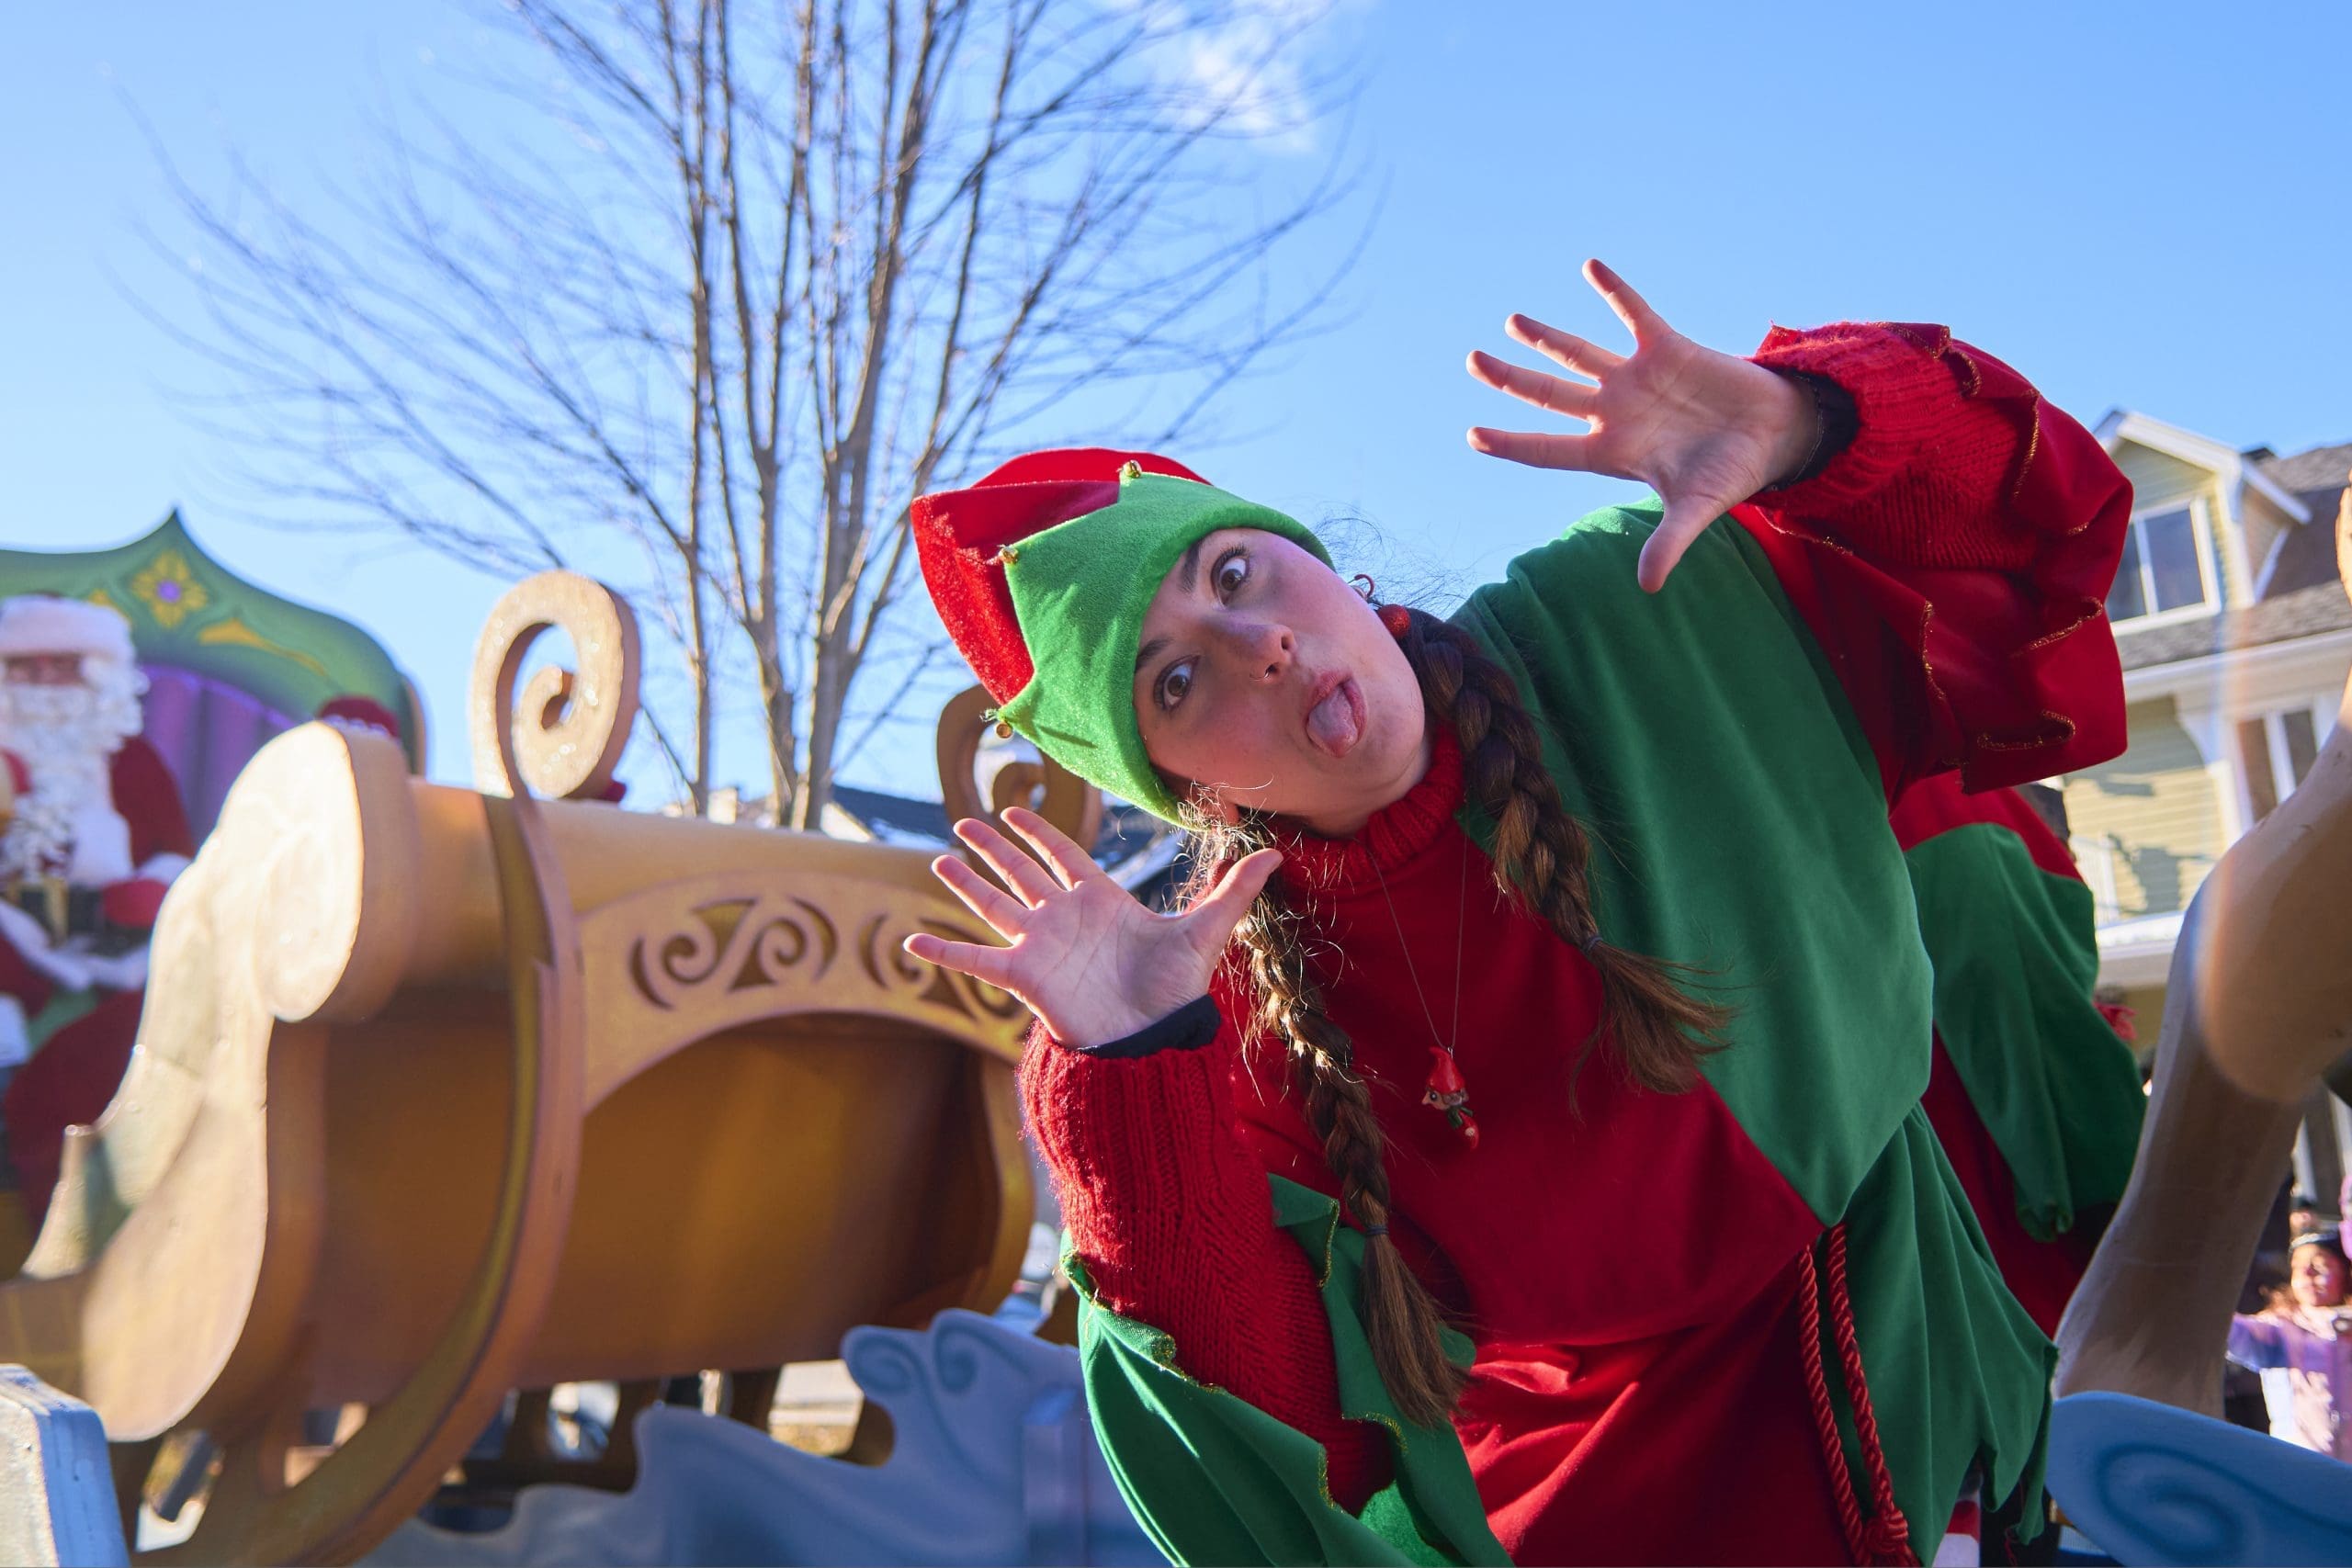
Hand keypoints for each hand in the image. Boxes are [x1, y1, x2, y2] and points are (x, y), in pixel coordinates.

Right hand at [902, 806, 1280, 1048]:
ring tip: (938, 859)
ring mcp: (1040, 945)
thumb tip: (1279, 852)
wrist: (1151, 1039)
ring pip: (994, 903)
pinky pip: (977, 957)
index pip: (1063, 855)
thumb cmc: (1176, 990)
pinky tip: (911, 941)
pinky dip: (945, 949)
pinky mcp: (1024, 975)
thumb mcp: (1207, 931)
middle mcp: (1064, 918)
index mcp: (1100, 901)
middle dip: (993, 848)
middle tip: (965, 821)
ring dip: (966, 882)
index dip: (1039, 832)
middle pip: (1020, 873)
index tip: (1015, 810)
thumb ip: (1235, 890)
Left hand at [1465, 259, 1820, 591]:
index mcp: (1612, 451)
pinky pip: (1635, 313)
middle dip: (1511, 379)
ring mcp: (1637, 378)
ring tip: (1511, 321)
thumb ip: (1669, 542)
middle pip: (1549, 394)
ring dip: (1545, 337)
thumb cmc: (1731, 473)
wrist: (1774, 434)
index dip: (1512, 444)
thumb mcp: (1698, 508)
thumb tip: (1649, 586)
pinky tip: (1590, 266)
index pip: (1548, 449)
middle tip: (1472, 361)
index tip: (1472, 435)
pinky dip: (1615, 291)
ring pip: (1579, 352)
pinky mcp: (1668, 348)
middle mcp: (1615, 411)